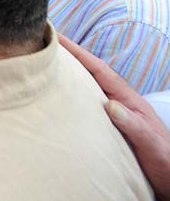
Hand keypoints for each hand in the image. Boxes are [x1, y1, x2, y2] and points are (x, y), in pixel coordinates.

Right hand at [59, 34, 169, 200]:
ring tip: (42, 68)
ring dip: (67, 77)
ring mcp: (114, 115)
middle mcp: (120, 104)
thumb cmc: (164, 162)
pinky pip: (84, 106)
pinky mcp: (107, 128)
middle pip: (90, 75)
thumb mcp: (151, 144)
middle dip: (69, 59)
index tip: (58, 38)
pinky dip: (70, 97)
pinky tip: (56, 99)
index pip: (101, 71)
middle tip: (43, 47)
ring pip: (86, 90)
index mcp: (130, 101)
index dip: (79, 53)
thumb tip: (111, 105)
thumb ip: (134, 125)